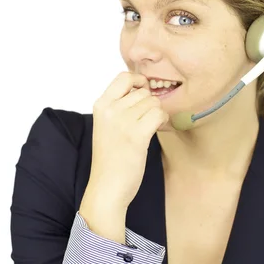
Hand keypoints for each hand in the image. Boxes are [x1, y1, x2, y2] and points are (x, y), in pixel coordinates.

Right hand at [83, 71, 168, 209]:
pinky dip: (162, 121)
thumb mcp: (107, 124)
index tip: (142, 94)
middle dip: (149, 104)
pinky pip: (159, 114)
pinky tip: (154, 131)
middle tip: (143, 122)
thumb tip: (144, 87)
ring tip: (147, 129)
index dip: (138, 81)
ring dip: (156, 114)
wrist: (107, 187)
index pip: (124, 76)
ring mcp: (123, 121)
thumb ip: (120, 105)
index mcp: (101, 105)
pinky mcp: (136, 135)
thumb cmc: (111, 157)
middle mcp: (110, 110)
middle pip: (143, 92)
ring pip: (153, 102)